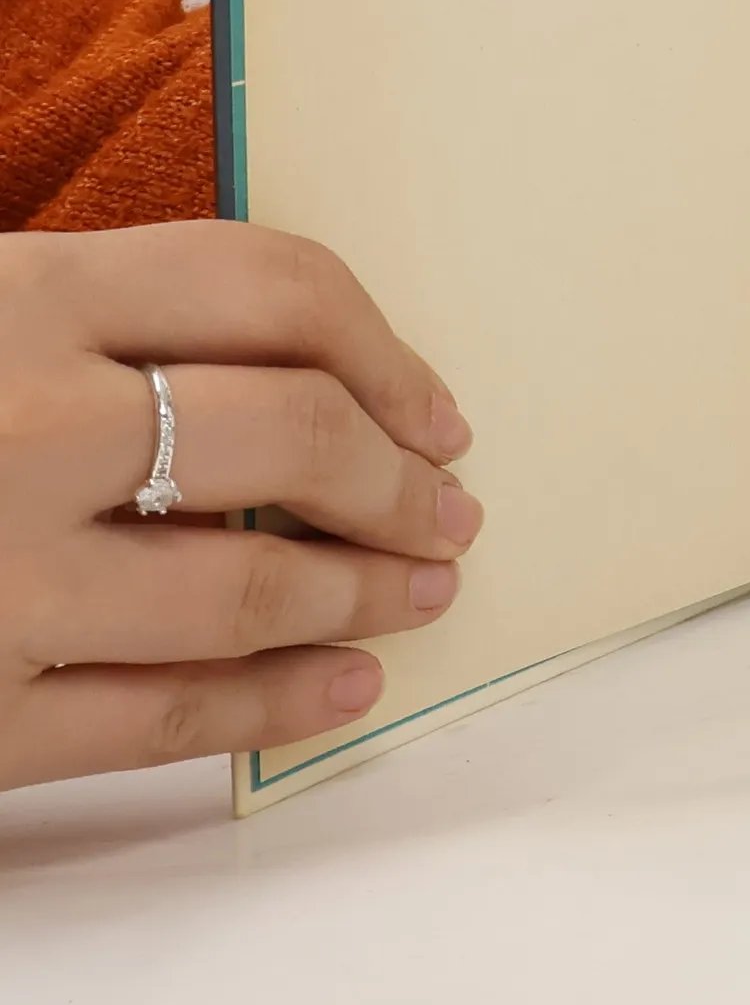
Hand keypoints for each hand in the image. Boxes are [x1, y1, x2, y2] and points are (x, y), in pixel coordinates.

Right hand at [0, 221, 480, 790]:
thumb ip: (110, 317)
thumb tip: (326, 378)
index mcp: (20, 294)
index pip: (271, 285)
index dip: (388, 350)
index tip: (439, 408)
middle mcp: (15, 425)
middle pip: (288, 436)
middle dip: (398, 478)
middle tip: (452, 505)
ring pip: (240, 590)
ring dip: (363, 592)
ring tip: (425, 587)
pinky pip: (154, 719)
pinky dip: (273, 706)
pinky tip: (345, 688)